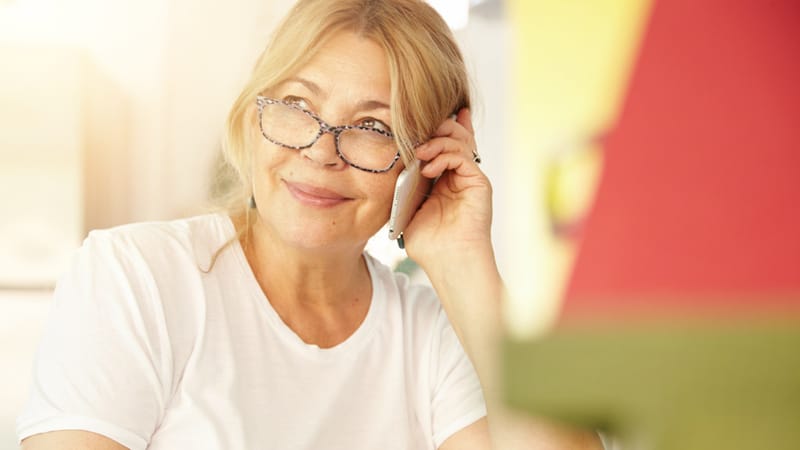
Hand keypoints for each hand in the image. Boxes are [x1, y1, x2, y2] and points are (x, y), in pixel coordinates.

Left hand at [402, 108, 492, 268]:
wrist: (449, 262)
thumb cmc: (429, 244)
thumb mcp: (409, 209)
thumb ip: (406, 187)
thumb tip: (394, 165)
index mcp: (445, 180)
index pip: (443, 145)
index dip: (434, 128)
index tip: (416, 116)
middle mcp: (460, 176)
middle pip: (454, 136)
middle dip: (435, 128)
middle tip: (416, 131)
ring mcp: (471, 178)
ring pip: (459, 141)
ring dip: (436, 141)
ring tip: (419, 153)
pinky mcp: (479, 183)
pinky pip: (463, 156)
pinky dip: (444, 155)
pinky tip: (427, 168)